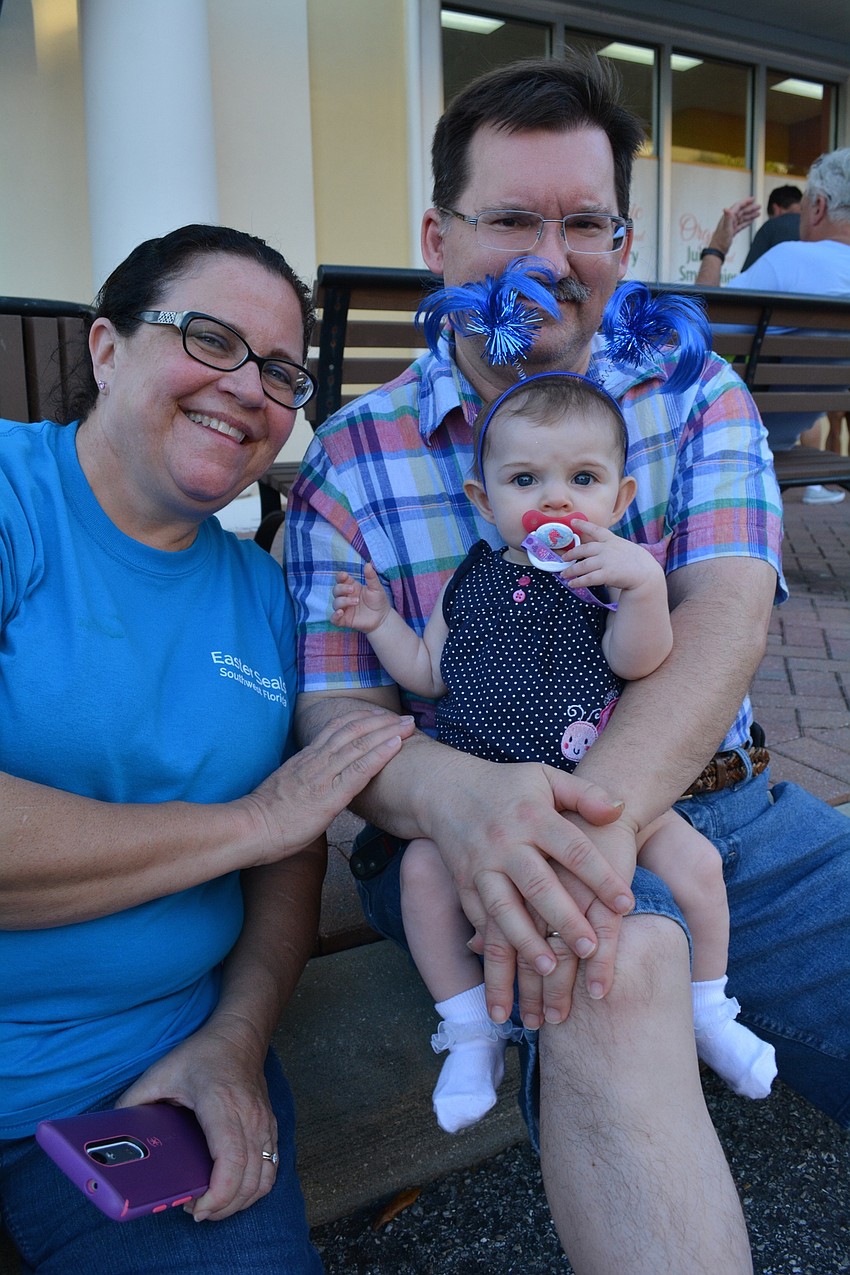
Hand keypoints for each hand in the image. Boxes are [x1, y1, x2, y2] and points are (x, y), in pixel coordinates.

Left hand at [117, 1016, 275, 1221]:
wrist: (239, 1036)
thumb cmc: (203, 1054)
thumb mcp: (161, 1072)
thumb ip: (134, 1101)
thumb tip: (113, 1131)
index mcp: (221, 1105)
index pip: (231, 1160)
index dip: (217, 1195)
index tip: (194, 1207)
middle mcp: (250, 1118)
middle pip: (248, 1180)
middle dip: (221, 1207)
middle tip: (193, 1209)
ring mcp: (265, 1124)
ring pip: (263, 1180)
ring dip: (239, 1202)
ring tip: (211, 1204)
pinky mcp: (271, 1129)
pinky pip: (271, 1170)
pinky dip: (253, 1190)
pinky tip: (232, 1192)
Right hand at [243, 707, 414, 864]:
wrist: (250, 828)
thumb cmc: (266, 816)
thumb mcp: (286, 788)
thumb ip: (304, 780)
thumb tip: (316, 785)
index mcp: (305, 758)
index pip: (336, 729)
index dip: (361, 719)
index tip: (379, 715)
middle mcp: (316, 760)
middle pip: (353, 731)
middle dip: (381, 722)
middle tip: (404, 717)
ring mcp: (323, 776)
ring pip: (360, 745)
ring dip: (388, 732)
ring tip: (408, 726)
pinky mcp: (330, 796)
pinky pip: (360, 770)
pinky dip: (380, 754)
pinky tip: (397, 746)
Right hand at [331, 563, 389, 631]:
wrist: (383, 618)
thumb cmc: (379, 601)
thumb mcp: (376, 587)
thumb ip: (371, 577)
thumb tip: (368, 564)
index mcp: (352, 587)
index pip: (340, 579)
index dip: (340, 577)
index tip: (344, 576)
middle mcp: (346, 597)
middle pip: (336, 590)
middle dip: (342, 589)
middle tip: (353, 590)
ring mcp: (345, 609)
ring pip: (335, 603)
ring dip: (343, 601)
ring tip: (356, 602)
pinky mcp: (345, 620)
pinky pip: (334, 619)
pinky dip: (334, 616)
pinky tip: (340, 613)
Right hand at [423, 755, 633, 1023]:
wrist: (445, 789)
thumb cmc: (510, 787)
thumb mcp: (547, 778)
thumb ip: (586, 793)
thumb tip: (620, 810)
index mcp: (533, 816)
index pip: (573, 849)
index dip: (600, 876)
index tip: (626, 905)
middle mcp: (505, 843)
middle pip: (537, 885)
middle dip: (564, 919)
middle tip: (591, 950)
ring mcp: (481, 866)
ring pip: (503, 910)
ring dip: (525, 942)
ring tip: (549, 970)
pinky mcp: (464, 885)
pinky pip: (480, 920)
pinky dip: (493, 950)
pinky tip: (507, 975)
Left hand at [557, 522, 659, 592]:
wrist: (647, 574)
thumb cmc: (636, 562)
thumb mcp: (624, 547)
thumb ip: (611, 547)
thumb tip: (598, 551)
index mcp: (612, 540)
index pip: (596, 529)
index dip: (583, 525)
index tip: (574, 521)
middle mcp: (606, 549)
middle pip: (583, 549)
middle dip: (571, 554)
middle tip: (564, 558)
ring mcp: (606, 561)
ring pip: (582, 565)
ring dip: (571, 570)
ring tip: (564, 574)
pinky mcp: (607, 574)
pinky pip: (588, 578)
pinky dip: (578, 581)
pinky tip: (572, 584)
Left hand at [711, 195, 760, 254]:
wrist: (717, 251)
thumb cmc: (720, 241)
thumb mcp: (726, 229)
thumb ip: (727, 218)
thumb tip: (726, 209)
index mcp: (728, 218)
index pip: (738, 206)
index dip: (745, 202)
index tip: (753, 199)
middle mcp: (729, 220)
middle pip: (741, 211)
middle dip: (750, 208)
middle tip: (759, 206)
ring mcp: (731, 226)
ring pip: (742, 218)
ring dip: (750, 215)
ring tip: (758, 213)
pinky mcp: (732, 231)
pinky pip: (741, 225)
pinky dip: (746, 222)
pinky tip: (750, 221)